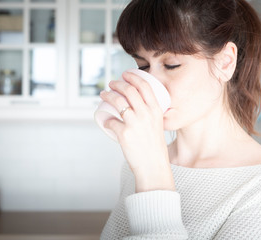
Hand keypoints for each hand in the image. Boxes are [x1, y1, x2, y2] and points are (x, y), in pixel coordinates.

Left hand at [99, 71, 174, 191]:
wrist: (153, 166)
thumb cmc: (154, 148)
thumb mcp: (157, 126)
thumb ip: (148, 116)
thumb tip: (132, 109)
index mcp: (156, 110)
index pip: (145, 86)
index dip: (133, 77)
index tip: (125, 74)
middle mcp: (146, 114)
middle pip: (129, 90)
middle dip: (117, 83)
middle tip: (111, 84)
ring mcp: (135, 123)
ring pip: (117, 101)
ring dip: (107, 95)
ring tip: (103, 95)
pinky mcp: (124, 133)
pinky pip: (110, 121)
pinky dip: (106, 120)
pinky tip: (105, 120)